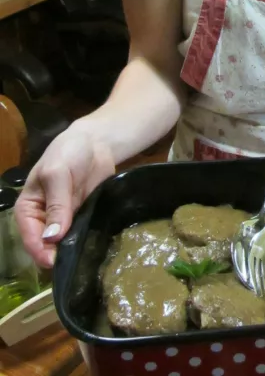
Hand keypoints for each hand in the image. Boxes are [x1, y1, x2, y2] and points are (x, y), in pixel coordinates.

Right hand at [15, 125, 114, 267]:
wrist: (96, 143)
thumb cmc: (68, 152)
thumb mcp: (57, 174)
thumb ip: (57, 204)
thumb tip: (52, 237)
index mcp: (28, 209)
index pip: (30, 237)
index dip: (40, 251)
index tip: (54, 262)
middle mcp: (44, 220)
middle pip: (47, 246)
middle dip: (58, 255)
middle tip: (73, 261)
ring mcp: (66, 221)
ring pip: (66, 245)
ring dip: (74, 251)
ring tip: (85, 259)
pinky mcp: (83, 219)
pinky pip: (83, 236)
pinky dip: (88, 243)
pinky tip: (96, 249)